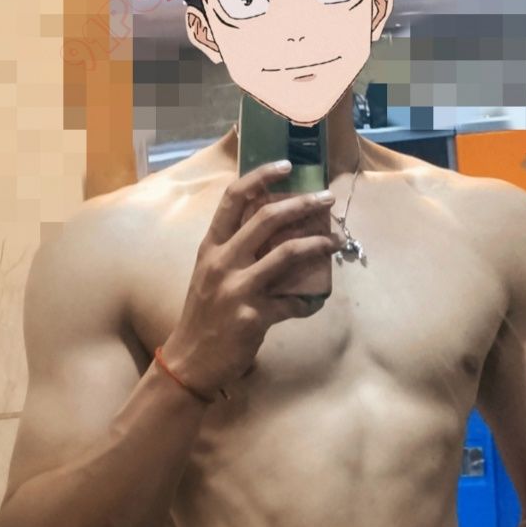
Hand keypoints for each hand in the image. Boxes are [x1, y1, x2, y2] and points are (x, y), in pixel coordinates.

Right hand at [162, 161, 344, 395]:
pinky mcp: (254, 315)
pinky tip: (317, 300)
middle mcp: (222, 261)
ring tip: (335, 240)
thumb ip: (236, 251)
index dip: (261, 176)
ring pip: (287, 253)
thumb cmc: (203, 314)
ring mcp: (238, 288)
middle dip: (303, 204)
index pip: (234, 198)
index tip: (286, 165)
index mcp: (211, 246)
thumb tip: (277, 231)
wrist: (190, 361)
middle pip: (267, 218)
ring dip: (318, 243)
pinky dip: (310, 301)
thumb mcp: (210, 274)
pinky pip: (294, 302)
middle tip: (327, 198)